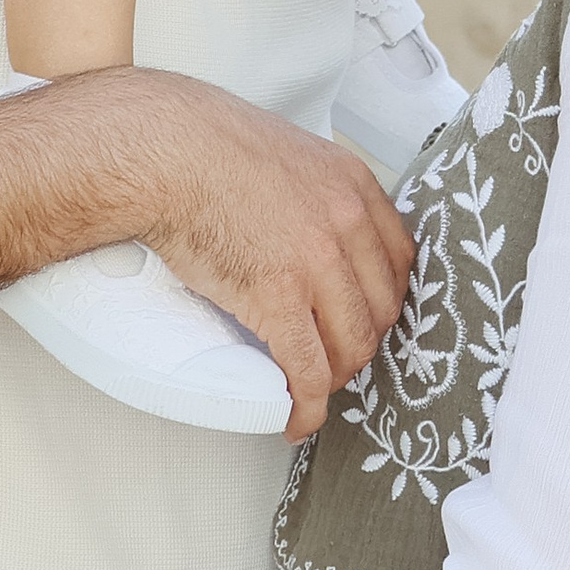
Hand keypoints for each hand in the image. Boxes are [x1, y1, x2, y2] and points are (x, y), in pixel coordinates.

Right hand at [109, 82, 414, 435]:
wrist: (169, 155)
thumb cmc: (210, 150)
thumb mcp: (292, 155)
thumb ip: (317, 193)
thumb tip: (309, 231)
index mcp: (354, 187)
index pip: (399, 261)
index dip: (385, 303)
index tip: (367, 321)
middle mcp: (348, 224)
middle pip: (382, 310)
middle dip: (362, 345)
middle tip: (337, 360)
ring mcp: (318, 263)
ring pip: (352, 345)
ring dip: (337, 378)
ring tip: (314, 390)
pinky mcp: (279, 297)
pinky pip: (308, 369)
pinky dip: (308, 405)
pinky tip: (297, 418)